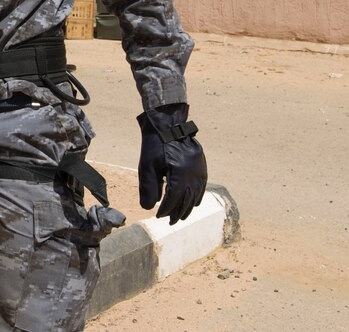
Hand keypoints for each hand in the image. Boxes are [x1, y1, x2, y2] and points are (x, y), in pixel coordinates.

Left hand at [137, 103, 207, 224]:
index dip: (166, 210)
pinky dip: (197, 196)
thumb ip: (148, 188)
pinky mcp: (202, 166)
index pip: (173, 200)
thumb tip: (148, 209)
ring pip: (196, 195)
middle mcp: (192, 175)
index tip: (159, 217)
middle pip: (186, 201)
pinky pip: (202, 186)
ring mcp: (199, 170)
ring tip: (182, 216)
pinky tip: (194, 203)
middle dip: (178, 213)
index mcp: (179, 176)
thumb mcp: (147, 166)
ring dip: (188, 207)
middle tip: (171, 222)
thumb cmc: (155, 146)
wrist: (168, 125)